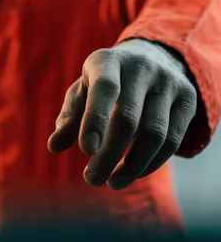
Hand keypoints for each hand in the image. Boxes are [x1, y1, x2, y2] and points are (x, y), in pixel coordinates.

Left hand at [48, 39, 196, 189]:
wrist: (150, 59)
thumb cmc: (105, 82)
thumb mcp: (83, 91)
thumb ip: (69, 117)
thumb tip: (54, 146)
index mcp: (108, 60)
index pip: (104, 88)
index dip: (95, 120)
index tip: (86, 151)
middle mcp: (141, 66)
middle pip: (127, 118)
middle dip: (109, 155)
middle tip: (92, 179)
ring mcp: (168, 81)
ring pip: (154, 134)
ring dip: (132, 166)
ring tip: (112, 182)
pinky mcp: (188, 98)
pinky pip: (173, 140)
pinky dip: (152, 163)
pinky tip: (133, 173)